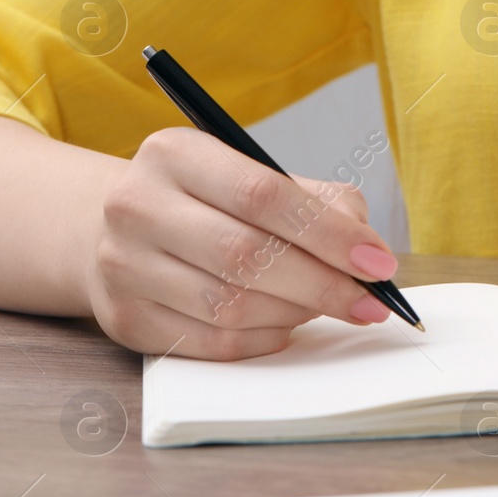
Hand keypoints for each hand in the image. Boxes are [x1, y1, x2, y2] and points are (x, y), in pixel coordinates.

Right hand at [86, 127, 398, 358]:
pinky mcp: (126, 319)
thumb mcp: (255, 176)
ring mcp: (123, 266)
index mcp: (174, 153)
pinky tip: (283, 323)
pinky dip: (265, 338)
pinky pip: (214, 344)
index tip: (378, 262)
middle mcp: (137, 205)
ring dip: (295, 313)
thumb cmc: (208, 203)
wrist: (119, 231)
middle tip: (369, 301)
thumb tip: (369, 253)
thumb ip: (319, 203)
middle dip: (322, 284)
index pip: (262, 195)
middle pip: (246, 255)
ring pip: (231, 306)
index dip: (328, 234)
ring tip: (321, 305)